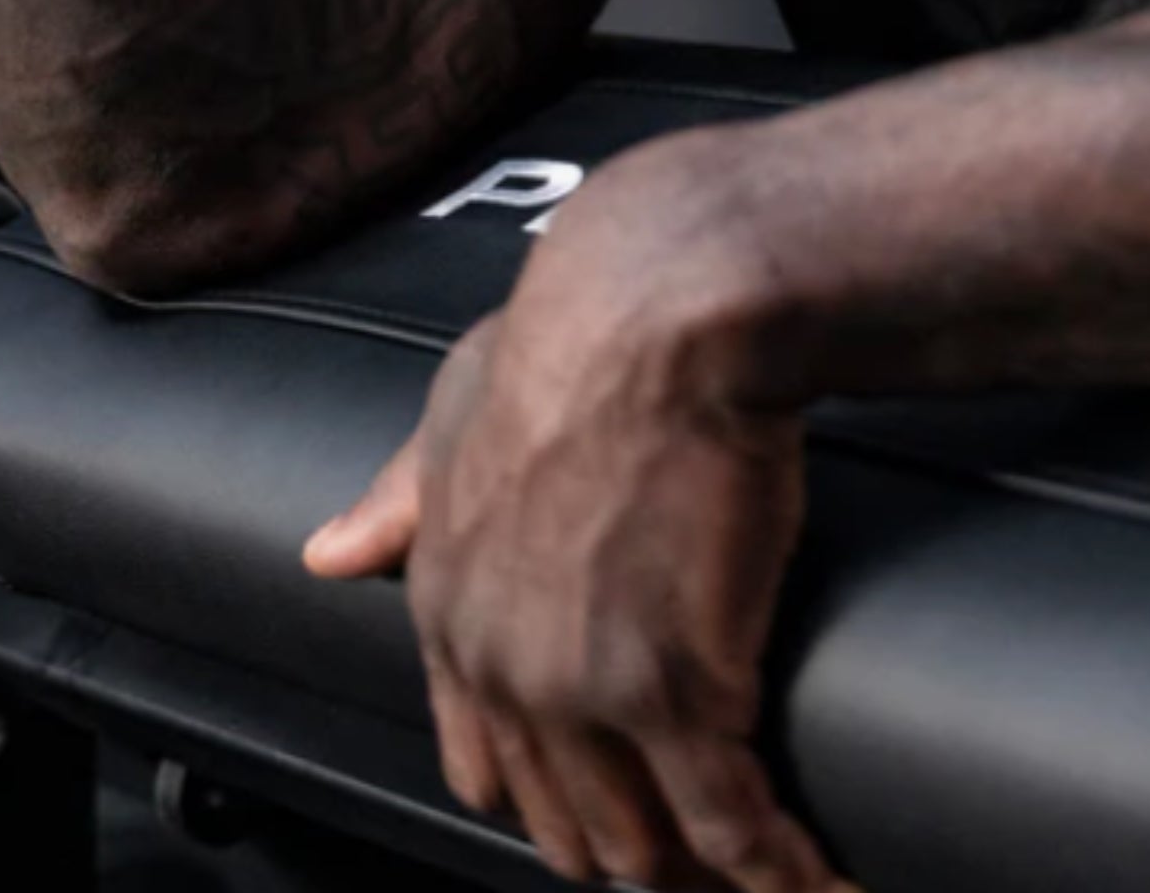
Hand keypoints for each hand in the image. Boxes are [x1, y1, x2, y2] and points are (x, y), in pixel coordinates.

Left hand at [305, 140, 858, 891]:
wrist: (651, 314)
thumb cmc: (565, 340)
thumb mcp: (453, 410)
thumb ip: (399, 496)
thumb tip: (329, 554)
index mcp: (447, 606)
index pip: (482, 764)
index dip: (550, 795)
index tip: (607, 805)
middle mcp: (501, 666)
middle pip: (569, 823)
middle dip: (640, 850)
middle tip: (704, 857)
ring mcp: (584, 690)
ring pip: (649, 844)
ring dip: (708, 875)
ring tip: (767, 876)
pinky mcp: (681, 689)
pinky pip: (735, 830)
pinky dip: (785, 874)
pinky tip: (820, 886)